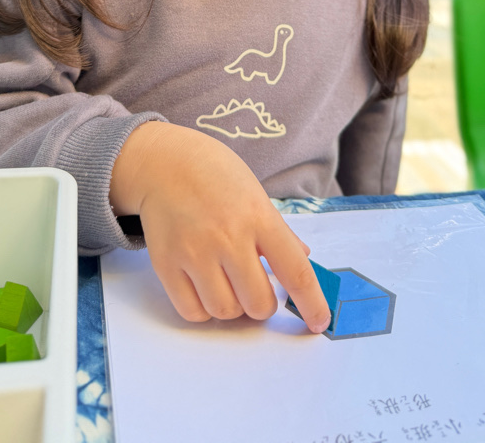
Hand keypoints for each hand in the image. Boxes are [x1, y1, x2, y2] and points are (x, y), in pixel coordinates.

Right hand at [110, 121, 330, 332]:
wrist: (165, 162)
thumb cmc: (215, 175)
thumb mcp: (256, 194)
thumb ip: (279, 231)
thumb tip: (304, 259)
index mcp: (258, 217)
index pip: (296, 272)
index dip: (313, 304)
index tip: (319, 322)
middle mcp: (229, 237)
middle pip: (258, 303)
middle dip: (263, 304)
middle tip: (256, 288)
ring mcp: (195, 252)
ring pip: (225, 311)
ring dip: (233, 307)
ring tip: (228, 283)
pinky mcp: (166, 264)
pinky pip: (192, 311)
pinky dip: (204, 309)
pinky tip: (205, 287)